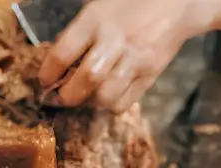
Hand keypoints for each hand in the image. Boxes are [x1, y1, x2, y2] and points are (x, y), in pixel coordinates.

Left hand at [39, 0, 206, 110]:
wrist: (176, 3)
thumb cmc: (131, 2)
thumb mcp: (99, 6)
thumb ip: (80, 33)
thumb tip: (59, 64)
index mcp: (96, 18)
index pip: (63, 53)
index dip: (48, 73)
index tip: (44, 81)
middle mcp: (115, 40)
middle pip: (86, 79)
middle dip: (67, 95)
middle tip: (61, 97)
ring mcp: (134, 59)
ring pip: (105, 96)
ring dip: (89, 102)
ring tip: (84, 97)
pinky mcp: (149, 74)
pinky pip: (123, 102)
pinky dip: (110, 105)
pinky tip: (106, 97)